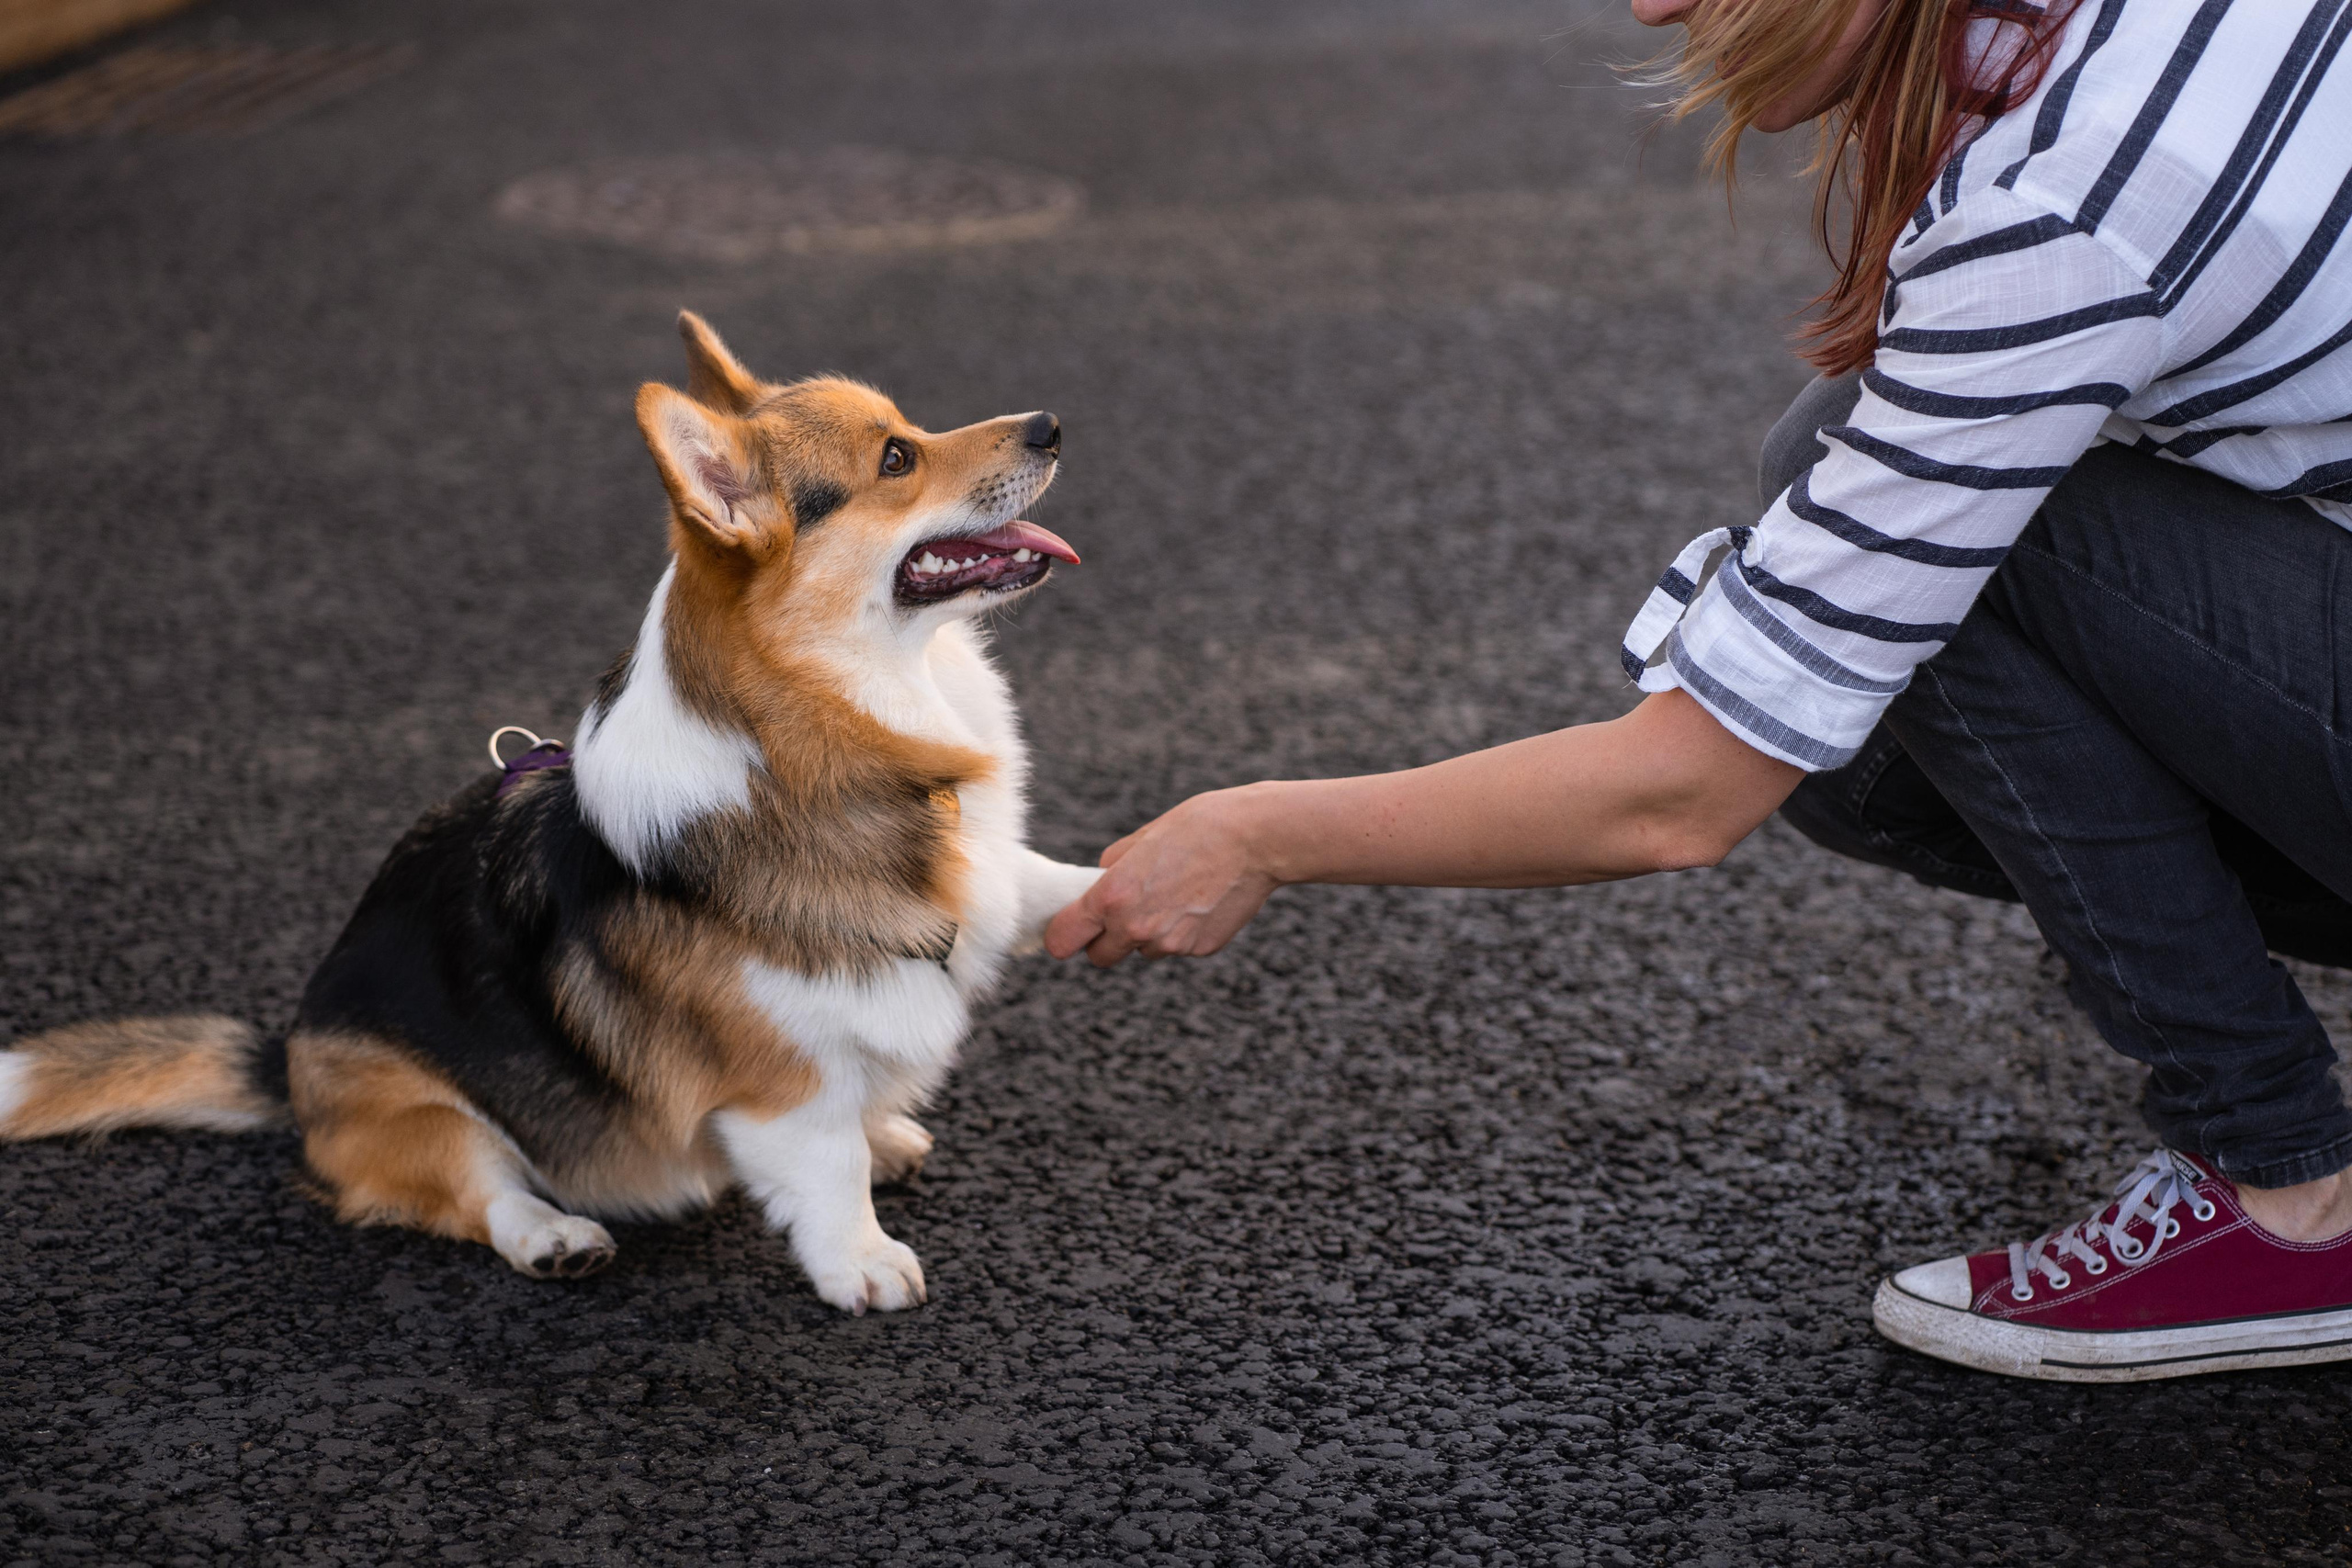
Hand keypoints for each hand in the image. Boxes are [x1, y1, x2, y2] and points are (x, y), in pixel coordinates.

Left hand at [1044, 786, 1282, 967]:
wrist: (1257, 840)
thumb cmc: (1199, 827)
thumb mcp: (1142, 837)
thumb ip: (1113, 866)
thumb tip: (1100, 881)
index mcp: (1112, 898)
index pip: (1063, 940)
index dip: (1063, 936)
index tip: (1070, 930)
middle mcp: (1136, 928)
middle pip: (1100, 958)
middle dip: (1105, 940)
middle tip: (1123, 912)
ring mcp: (1171, 944)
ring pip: (1143, 950)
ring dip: (1148, 933)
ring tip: (1175, 895)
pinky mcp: (1200, 950)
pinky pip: (1177, 947)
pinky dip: (1182, 932)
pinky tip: (1200, 901)